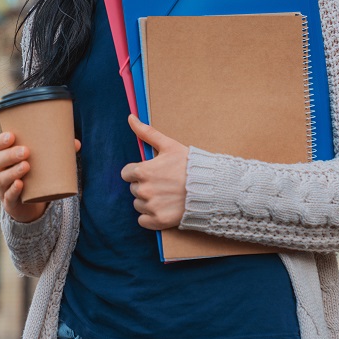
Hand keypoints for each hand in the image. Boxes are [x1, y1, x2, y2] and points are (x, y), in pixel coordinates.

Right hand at [0, 131, 80, 223]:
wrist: (29, 204)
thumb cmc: (33, 175)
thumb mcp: (40, 163)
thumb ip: (56, 152)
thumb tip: (76, 144)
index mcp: (3, 158)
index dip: (0, 141)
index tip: (12, 135)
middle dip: (10, 155)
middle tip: (26, 151)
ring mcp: (2, 188)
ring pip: (2, 178)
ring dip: (13, 171)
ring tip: (27, 165)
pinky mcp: (9, 202)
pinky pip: (8, 196)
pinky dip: (13, 190)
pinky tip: (20, 185)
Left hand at [120, 114, 189, 229]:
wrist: (212, 188)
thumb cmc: (190, 164)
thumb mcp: (169, 145)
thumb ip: (147, 132)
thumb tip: (130, 117)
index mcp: (142, 171)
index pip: (126, 174)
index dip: (138, 172)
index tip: (152, 172)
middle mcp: (143, 190)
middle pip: (134, 189)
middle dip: (145, 186)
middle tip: (163, 183)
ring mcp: (151, 206)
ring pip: (138, 205)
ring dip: (147, 201)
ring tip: (166, 195)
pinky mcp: (159, 221)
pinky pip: (143, 220)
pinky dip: (151, 217)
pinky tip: (164, 208)